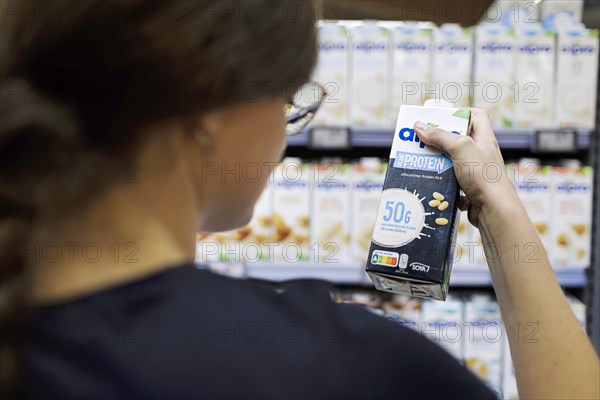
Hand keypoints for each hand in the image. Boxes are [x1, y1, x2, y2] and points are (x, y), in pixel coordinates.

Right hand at [413, 109, 516, 227]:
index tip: (442, 118)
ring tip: (422, 162)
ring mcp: (476, 172)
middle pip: (459, 140)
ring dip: (437, 163)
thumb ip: (440, 136)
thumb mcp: (460, 148)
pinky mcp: (469, 189)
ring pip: (452, 162)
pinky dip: (441, 183)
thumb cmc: (484, 176)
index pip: (477, 116)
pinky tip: (432, 183)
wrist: (494, 210)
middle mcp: (481, 154)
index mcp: (484, 139)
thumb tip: (420, 126)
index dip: (460, 113)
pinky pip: (451, 182)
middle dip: (440, 140)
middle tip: (423, 141)